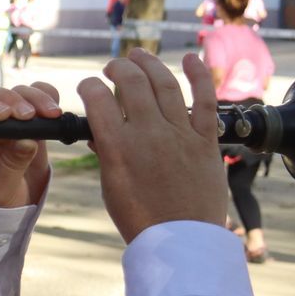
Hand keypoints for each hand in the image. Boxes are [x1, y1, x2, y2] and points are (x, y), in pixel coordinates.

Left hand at [0, 82, 60, 207]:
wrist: (10, 203)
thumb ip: (11, 164)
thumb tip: (27, 140)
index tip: (5, 115)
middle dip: (13, 101)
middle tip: (30, 115)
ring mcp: (3, 117)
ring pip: (15, 93)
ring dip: (34, 98)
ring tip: (52, 114)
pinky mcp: (25, 117)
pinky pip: (34, 97)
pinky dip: (46, 96)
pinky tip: (55, 110)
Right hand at [78, 49, 226, 244]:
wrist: (181, 240)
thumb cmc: (141, 218)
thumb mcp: (111, 186)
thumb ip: (107, 153)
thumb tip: (101, 132)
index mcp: (119, 148)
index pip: (97, 99)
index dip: (89, 86)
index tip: (88, 87)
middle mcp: (149, 135)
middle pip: (132, 82)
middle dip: (118, 67)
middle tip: (113, 67)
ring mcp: (180, 135)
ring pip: (165, 84)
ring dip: (150, 64)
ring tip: (139, 55)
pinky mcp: (206, 140)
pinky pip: (206, 99)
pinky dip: (199, 74)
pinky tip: (192, 58)